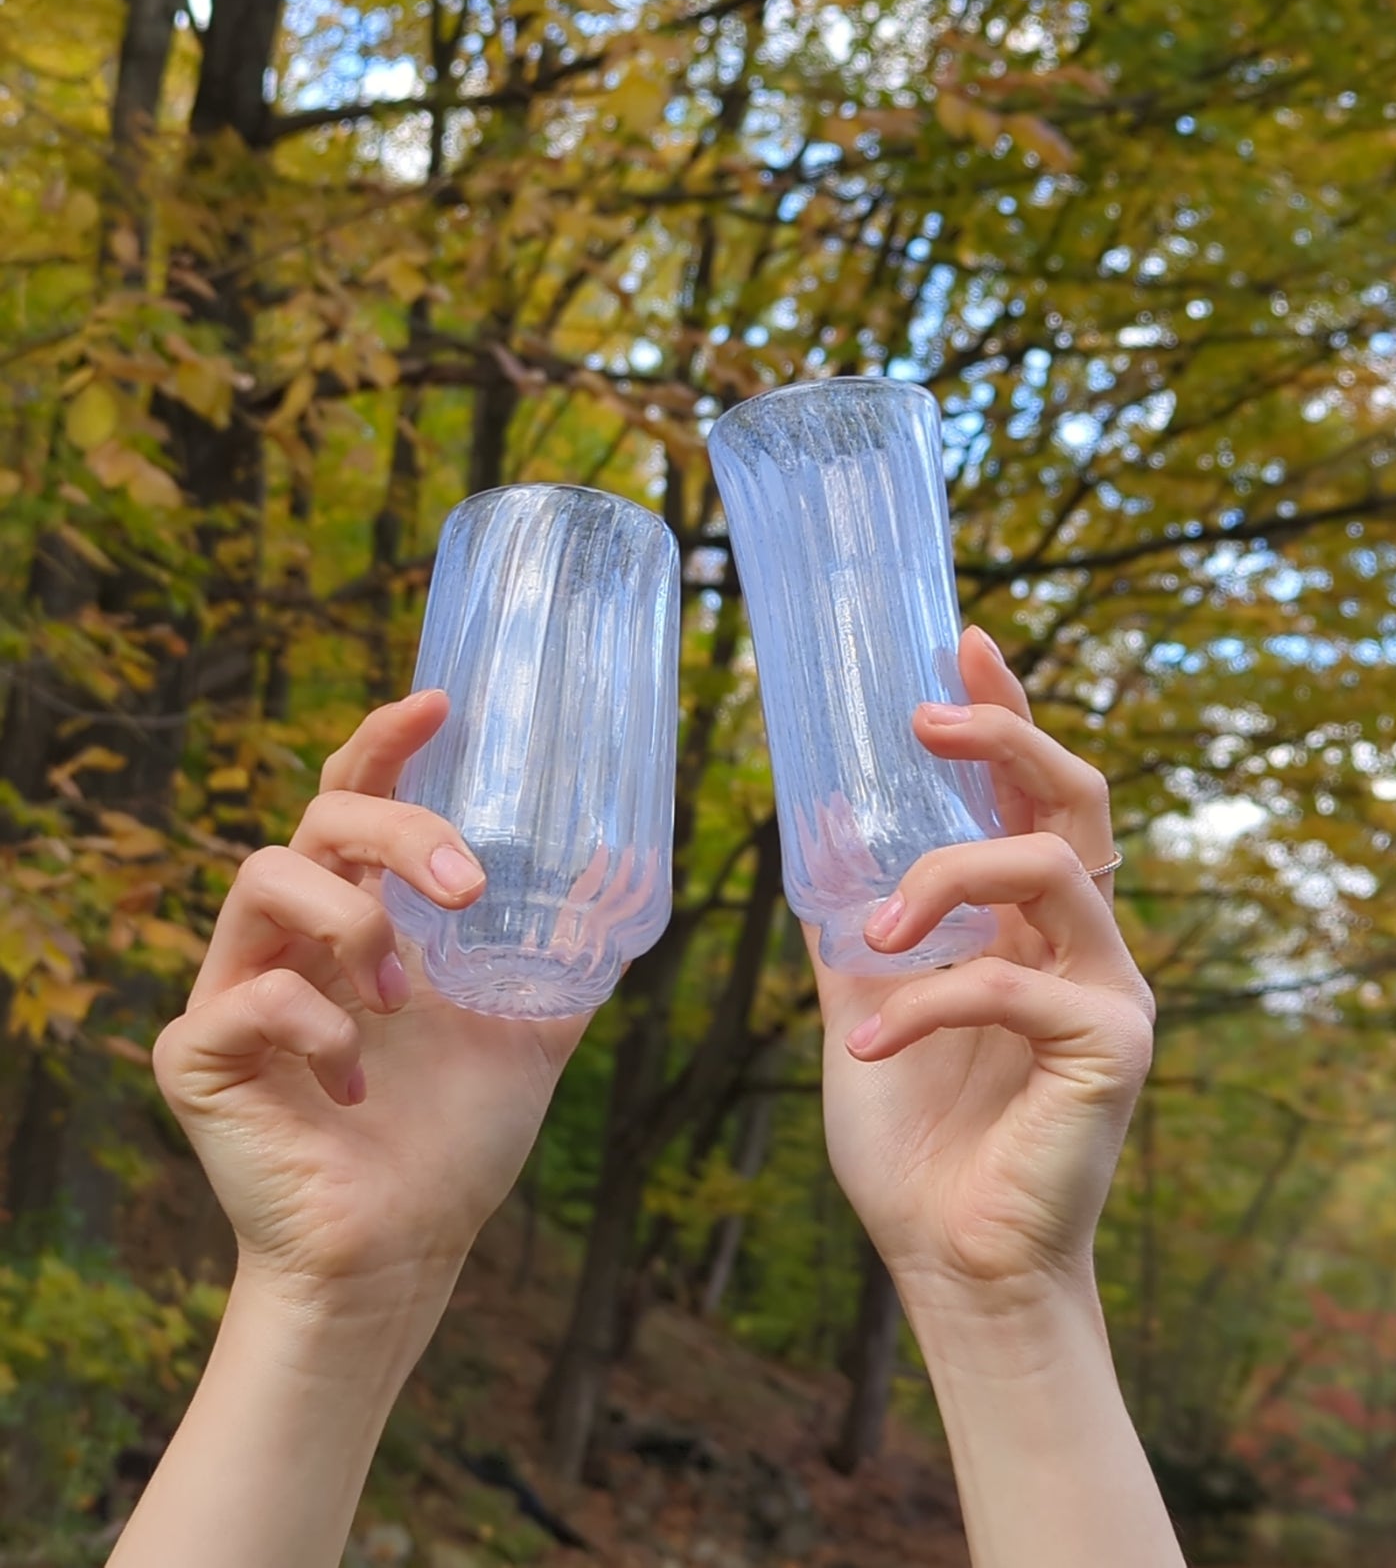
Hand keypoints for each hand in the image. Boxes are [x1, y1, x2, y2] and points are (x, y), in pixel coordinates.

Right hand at [152, 692, 587, 1331]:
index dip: (386, 742)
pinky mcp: (200, 1053)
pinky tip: (355, 1083)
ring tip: (401, 1002)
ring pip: (263, 877)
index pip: (357, 798)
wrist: (402, 1253)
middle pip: (320, 818)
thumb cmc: (452, 1142)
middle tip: (467, 886)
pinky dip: (317, 1027)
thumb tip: (632, 884)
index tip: (440, 704)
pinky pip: (248, 996)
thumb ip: (564, 960)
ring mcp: (239, 987)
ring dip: (351, 924)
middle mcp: (294, 935)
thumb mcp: (528, 1032)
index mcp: (361, 916)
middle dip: (397, 831)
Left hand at [807, 628, 1153, 1311]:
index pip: (1030, 790)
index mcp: (1028, 918)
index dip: (1004, 710)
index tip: (962, 641)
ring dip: (946, 878)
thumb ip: (853, 918)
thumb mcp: (862, 998)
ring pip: (1050, 867)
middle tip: (925, 722)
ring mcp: (1109, 989)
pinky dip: (928, 1003)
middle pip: (1076, 797)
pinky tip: (867, 1047)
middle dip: (1004, 738)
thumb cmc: (912, 1131)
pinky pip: (1013, 985)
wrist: (947, 1258)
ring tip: (875, 934)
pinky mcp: (1113, 1049)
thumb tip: (810, 821)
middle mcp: (1082, 938)